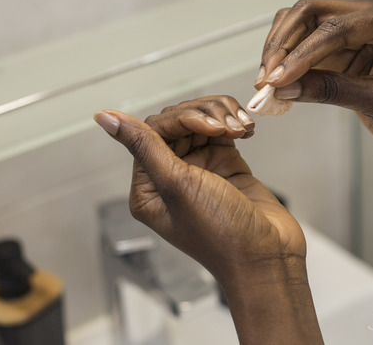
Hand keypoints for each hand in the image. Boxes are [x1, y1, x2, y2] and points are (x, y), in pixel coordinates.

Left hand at [95, 96, 322, 343]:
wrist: (267, 256)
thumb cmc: (220, 234)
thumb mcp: (176, 186)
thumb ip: (143, 145)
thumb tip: (105, 117)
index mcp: (148, 186)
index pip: (153, 131)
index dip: (181, 120)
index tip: (210, 127)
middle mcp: (170, 176)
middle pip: (177, 122)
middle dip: (205, 116)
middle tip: (227, 127)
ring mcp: (199, 169)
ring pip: (202, 122)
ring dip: (222, 117)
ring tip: (241, 129)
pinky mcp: (225, 165)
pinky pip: (223, 131)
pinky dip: (235, 124)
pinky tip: (246, 131)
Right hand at [257, 0, 372, 148]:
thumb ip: (331, 90)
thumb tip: (283, 87)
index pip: (336, 27)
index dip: (302, 53)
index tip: (277, 79)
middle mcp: (372, 12)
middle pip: (310, 12)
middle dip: (283, 45)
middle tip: (266, 79)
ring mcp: (353, 25)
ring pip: (299, 22)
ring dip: (278, 49)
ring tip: (266, 83)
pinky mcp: (339, 43)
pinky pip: (302, 42)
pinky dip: (285, 59)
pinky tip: (275, 82)